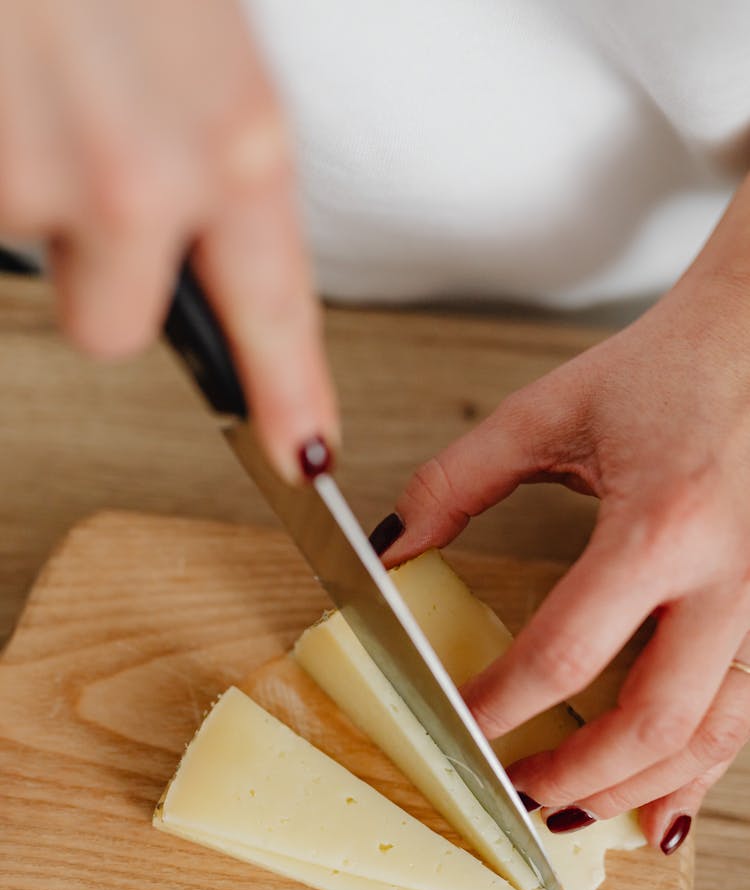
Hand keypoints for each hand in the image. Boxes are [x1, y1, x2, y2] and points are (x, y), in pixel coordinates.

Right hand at [0, 0, 336, 481]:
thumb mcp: (186, 25)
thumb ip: (201, 136)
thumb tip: (184, 230)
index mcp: (232, 129)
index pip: (276, 308)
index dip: (290, 395)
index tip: (306, 457)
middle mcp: (144, 177)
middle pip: (116, 323)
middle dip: (89, 262)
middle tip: (66, 145)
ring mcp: (39, 181)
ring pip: (32, 252)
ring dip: (21, 185)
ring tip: (21, 74)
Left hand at [375, 186, 749, 852]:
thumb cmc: (666, 369)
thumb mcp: (547, 415)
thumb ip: (455, 483)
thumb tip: (388, 548)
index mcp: (660, 526)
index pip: (562, 654)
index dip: (497, 706)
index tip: (454, 723)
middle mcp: (732, 576)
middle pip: (651, 721)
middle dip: (575, 776)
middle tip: (516, 793)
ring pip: (716, 735)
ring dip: (642, 788)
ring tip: (580, 812)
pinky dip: (706, 766)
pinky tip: (669, 798)